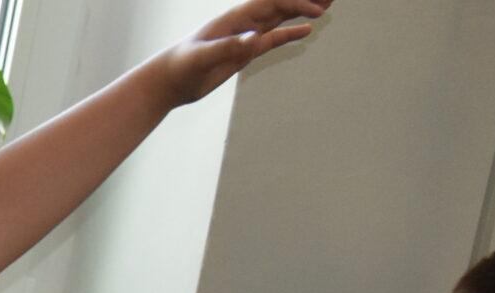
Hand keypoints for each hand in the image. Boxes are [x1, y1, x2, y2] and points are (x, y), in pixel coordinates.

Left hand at [149, 0, 329, 106]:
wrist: (167, 82)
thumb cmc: (179, 67)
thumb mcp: (201, 58)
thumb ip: (226, 47)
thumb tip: (254, 39)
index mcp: (235, 19)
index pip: (272, 3)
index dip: (295, 4)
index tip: (317, 10)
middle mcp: (243, 23)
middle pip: (280, 5)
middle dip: (305, 0)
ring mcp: (244, 37)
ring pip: (279, 18)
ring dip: (301, 11)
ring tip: (326, 6)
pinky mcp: (243, 52)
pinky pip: (272, 39)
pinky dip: (289, 34)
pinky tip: (306, 31)